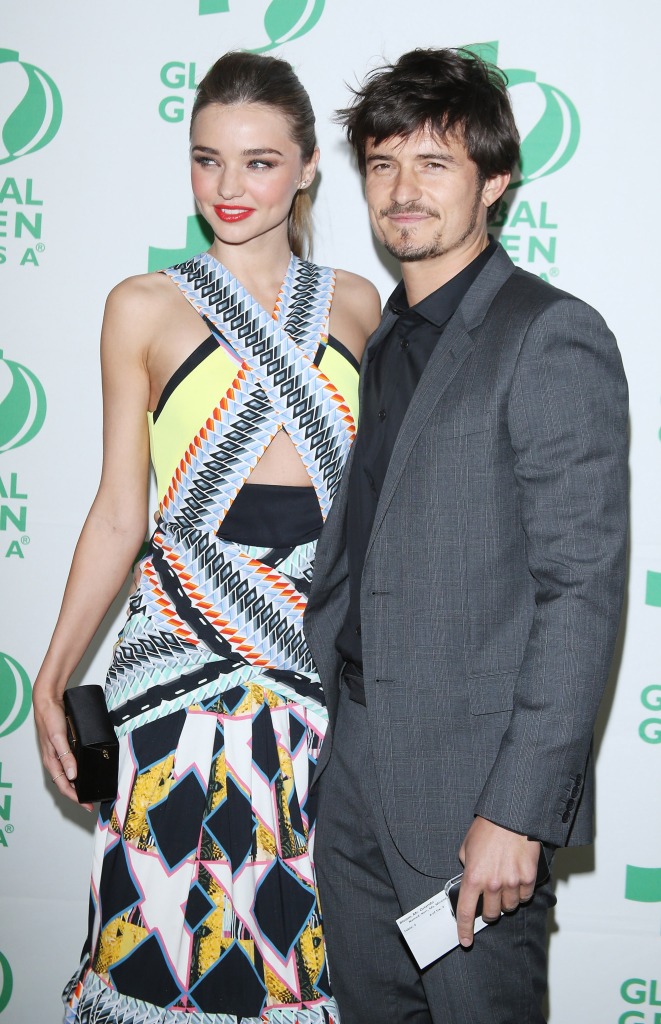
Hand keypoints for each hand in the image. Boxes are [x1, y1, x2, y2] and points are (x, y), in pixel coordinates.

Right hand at [33, 689, 92, 811]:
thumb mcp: (58, 737)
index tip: (87, 804)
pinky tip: (86, 769)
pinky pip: (71, 762)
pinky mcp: (64, 746)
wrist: (48, 701)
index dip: (75, 797)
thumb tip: (73, 775)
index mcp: (51, 761)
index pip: (64, 785)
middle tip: (91, 800)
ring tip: (89, 788)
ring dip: (78, 783)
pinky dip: (78, 770)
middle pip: (67, 783)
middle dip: (77, 794)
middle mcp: (55, 759)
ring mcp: (59, 753)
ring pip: (69, 774)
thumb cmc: (50, 718)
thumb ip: (65, 755)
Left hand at [456, 816, 539, 946]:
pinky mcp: (528, 878)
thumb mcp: (467, 846)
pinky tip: (516, 879)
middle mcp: (492, 884)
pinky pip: (524, 897)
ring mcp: (512, 882)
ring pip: (509, 907)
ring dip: (505, 901)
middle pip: (490, 914)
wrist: (512, 816)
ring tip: (504, 883)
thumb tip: (470, 878)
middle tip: (488, 900)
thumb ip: (467, 866)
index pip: (466, 912)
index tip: (466, 940)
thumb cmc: (488, 827)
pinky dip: (520, 892)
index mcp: (473, 877)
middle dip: (488, 911)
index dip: (464, 930)